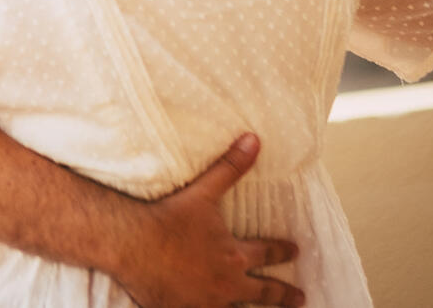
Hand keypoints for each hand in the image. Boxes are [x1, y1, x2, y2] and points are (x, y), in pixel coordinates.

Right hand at [121, 135, 303, 307]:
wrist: (132, 243)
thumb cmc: (169, 217)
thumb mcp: (203, 192)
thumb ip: (231, 167)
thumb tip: (254, 140)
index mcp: (234, 256)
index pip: (266, 253)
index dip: (282, 251)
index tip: (295, 251)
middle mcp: (226, 285)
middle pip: (263, 293)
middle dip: (284, 295)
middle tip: (300, 297)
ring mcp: (206, 303)